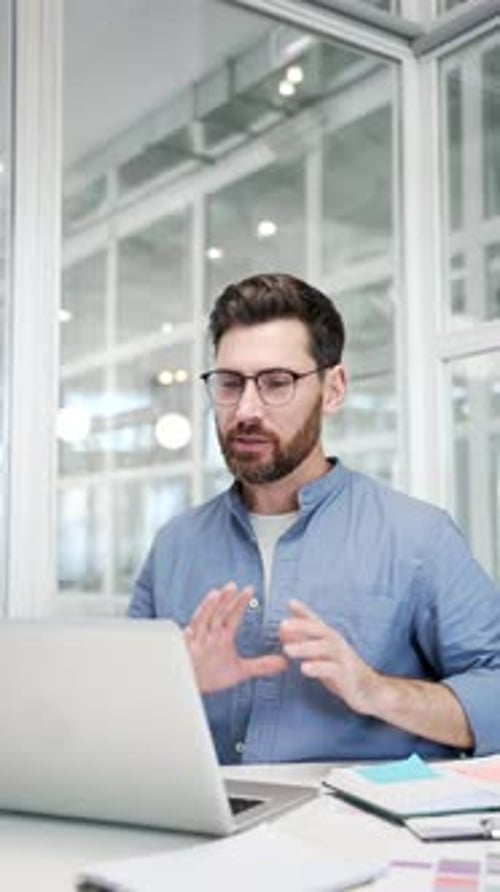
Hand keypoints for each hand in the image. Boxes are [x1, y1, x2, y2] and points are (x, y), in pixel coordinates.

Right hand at [184, 581, 287, 692]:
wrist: (189, 687)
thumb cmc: (210, 674)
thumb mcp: (240, 671)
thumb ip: (261, 665)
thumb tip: (284, 663)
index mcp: (221, 636)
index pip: (232, 615)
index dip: (239, 602)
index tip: (250, 589)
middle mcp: (208, 636)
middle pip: (217, 614)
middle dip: (224, 600)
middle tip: (233, 586)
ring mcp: (195, 643)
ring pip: (201, 622)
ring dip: (206, 609)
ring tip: (214, 595)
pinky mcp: (184, 654)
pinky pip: (185, 645)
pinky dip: (187, 638)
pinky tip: (189, 630)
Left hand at [279, 599, 378, 714]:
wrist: (372, 691)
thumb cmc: (343, 671)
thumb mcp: (323, 655)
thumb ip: (304, 642)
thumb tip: (282, 631)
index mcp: (331, 639)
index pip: (317, 622)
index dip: (304, 612)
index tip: (291, 603)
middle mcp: (338, 645)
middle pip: (320, 630)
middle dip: (302, 626)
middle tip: (282, 625)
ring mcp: (344, 659)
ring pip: (325, 648)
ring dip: (305, 647)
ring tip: (286, 649)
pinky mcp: (347, 676)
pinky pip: (332, 670)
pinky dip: (318, 667)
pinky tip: (304, 668)